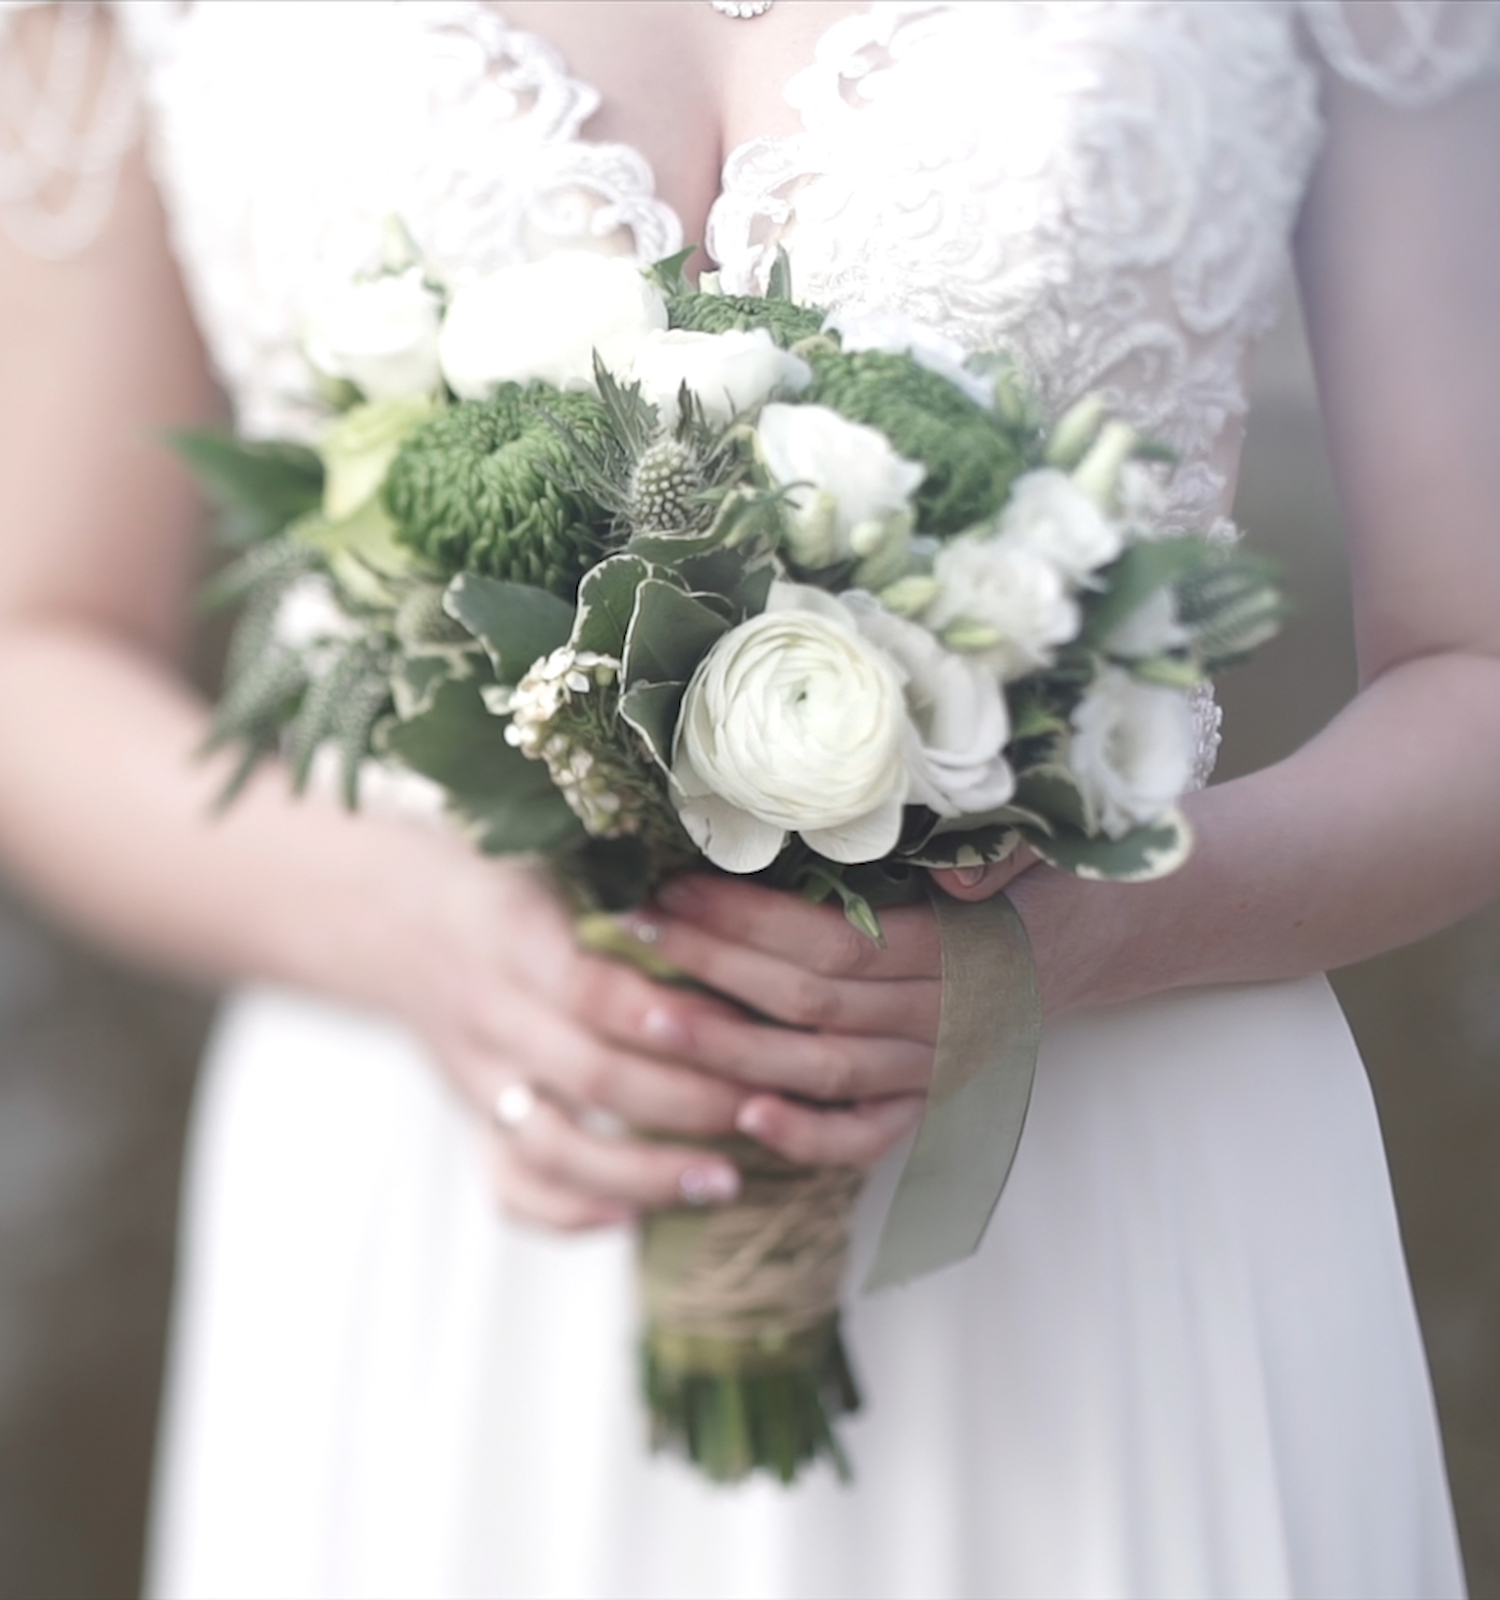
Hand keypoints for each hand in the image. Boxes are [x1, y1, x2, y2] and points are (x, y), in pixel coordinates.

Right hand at [373, 840, 754, 1231]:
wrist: (394, 918)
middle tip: (767, 1105)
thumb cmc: (511, 878)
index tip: (747, 1026)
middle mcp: (491, 1013)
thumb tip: (748, 905)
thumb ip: (632, 880)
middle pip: (592, 1076)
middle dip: (690, 1101)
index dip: (670, 1017)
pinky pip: (510, 1187)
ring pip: (555, 1148)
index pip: (593, 989)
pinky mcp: (472, 1119)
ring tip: (726, 1182)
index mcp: (514, 934)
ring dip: (646, 1174)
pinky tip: (636, 1217)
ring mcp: (477, 1077)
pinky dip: (571, 1213)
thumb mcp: (558, 855)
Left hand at [615, 853, 1038, 1168]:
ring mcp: (938, 1070)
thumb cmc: (1048, 876)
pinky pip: (868, 1138)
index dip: (752, 921)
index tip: (678, 884)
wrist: (1104, 938)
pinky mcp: (933, 1103)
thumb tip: (949, 878)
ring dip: (729, 1049)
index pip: (840, 945)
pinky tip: (743, 1119)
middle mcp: (950, 1020)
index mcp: (968, 951)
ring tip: (647, 1014)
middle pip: (813, 1004)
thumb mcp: (1043, 847)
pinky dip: (809, 1137)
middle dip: (715, 968)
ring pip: (821, 1070)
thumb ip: (1000, 854)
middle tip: (635, 929)